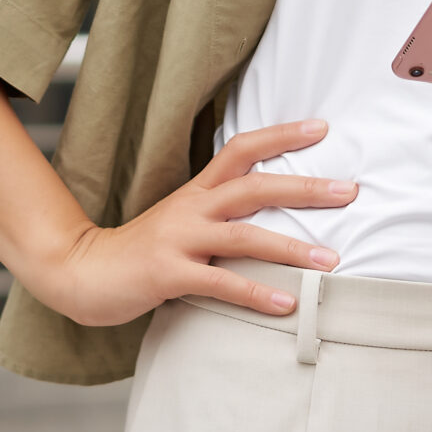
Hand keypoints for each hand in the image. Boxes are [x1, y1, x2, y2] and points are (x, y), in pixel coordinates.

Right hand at [26, 119, 353, 327]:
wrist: (82, 272)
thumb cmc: (141, 251)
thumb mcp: (181, 221)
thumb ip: (220, 214)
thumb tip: (273, 212)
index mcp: (196, 192)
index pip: (242, 149)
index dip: (281, 135)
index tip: (322, 127)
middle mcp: (191, 209)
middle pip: (253, 186)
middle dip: (304, 187)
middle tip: (349, 190)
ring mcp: (179, 240)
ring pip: (244, 236)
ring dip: (292, 248)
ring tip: (332, 261)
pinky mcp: (168, 274)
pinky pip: (220, 283)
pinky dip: (256, 293)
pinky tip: (287, 304)